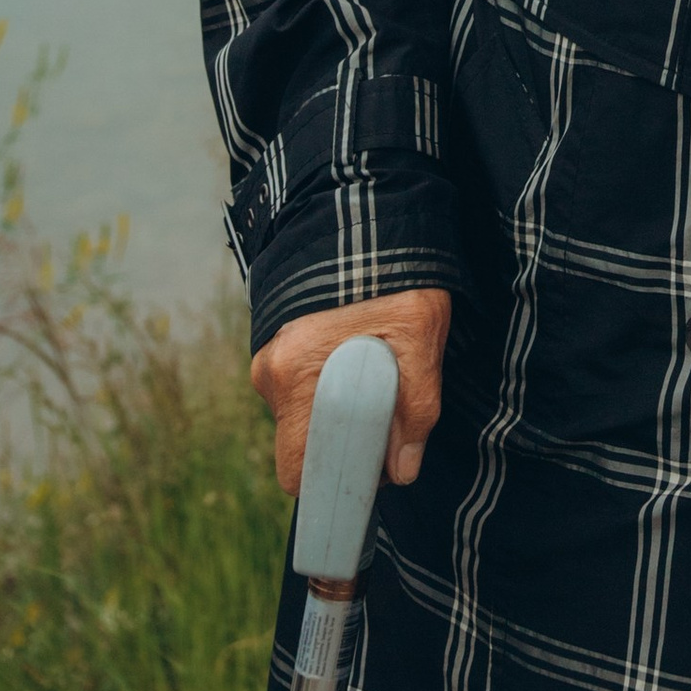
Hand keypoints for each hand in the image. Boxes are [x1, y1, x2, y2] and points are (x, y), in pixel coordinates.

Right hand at [250, 287, 450, 499]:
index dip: (333, 480)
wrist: (367, 210)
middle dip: (342, 440)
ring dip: (337, 407)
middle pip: (303, 439)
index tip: (370, 469)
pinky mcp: (277, 339)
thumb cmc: (396, 272)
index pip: (295, 467)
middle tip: (387, 418)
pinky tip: (359, 357)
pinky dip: (328, 383)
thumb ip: (416, 407)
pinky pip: (301, 383)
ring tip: (378, 374)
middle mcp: (271, 370)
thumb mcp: (421, 334)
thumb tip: (402, 471)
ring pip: (303, 410)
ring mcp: (270, 353)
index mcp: (295, 375)